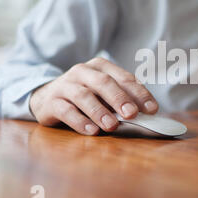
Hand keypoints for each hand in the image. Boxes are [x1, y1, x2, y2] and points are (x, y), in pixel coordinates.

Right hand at [29, 57, 158, 134]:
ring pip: (83, 96)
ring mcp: (65, 86)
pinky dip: (80, 122)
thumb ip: (123, 98)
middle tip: (132, 114)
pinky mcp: (51, 102)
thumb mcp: (104, 92)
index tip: (152, 109)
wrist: (46, 97)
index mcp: (100, 66)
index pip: (124, 78)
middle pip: (103, 82)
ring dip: (100, 112)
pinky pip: (66, 111)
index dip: (139, 93)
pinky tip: (92, 131)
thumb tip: (148, 113)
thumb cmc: (85, 95)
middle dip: (119, 98)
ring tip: (112, 126)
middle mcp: (82, 72)